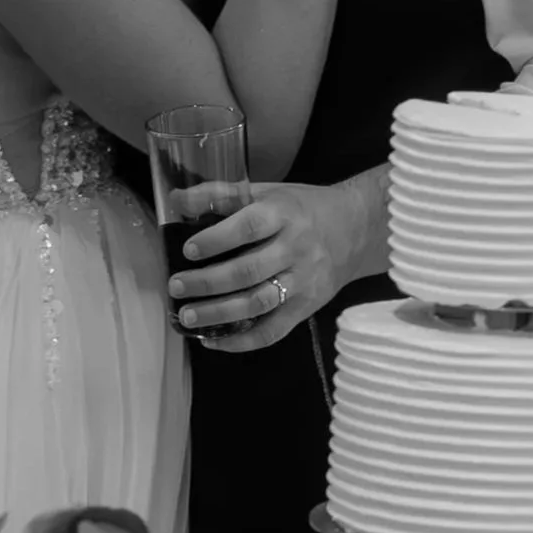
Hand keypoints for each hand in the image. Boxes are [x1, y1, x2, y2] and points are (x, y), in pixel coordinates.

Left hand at [168, 180, 364, 350]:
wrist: (357, 228)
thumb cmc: (302, 207)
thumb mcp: (267, 191)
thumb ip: (221, 195)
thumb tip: (175, 199)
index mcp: (284, 214)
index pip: (249, 228)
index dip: (216, 240)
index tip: (188, 250)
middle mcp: (297, 248)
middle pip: (248, 271)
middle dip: (207, 282)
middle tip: (176, 287)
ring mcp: (304, 281)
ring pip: (258, 303)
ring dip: (219, 314)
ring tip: (187, 317)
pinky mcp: (307, 307)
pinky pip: (274, 331)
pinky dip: (242, 341)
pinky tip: (214, 340)